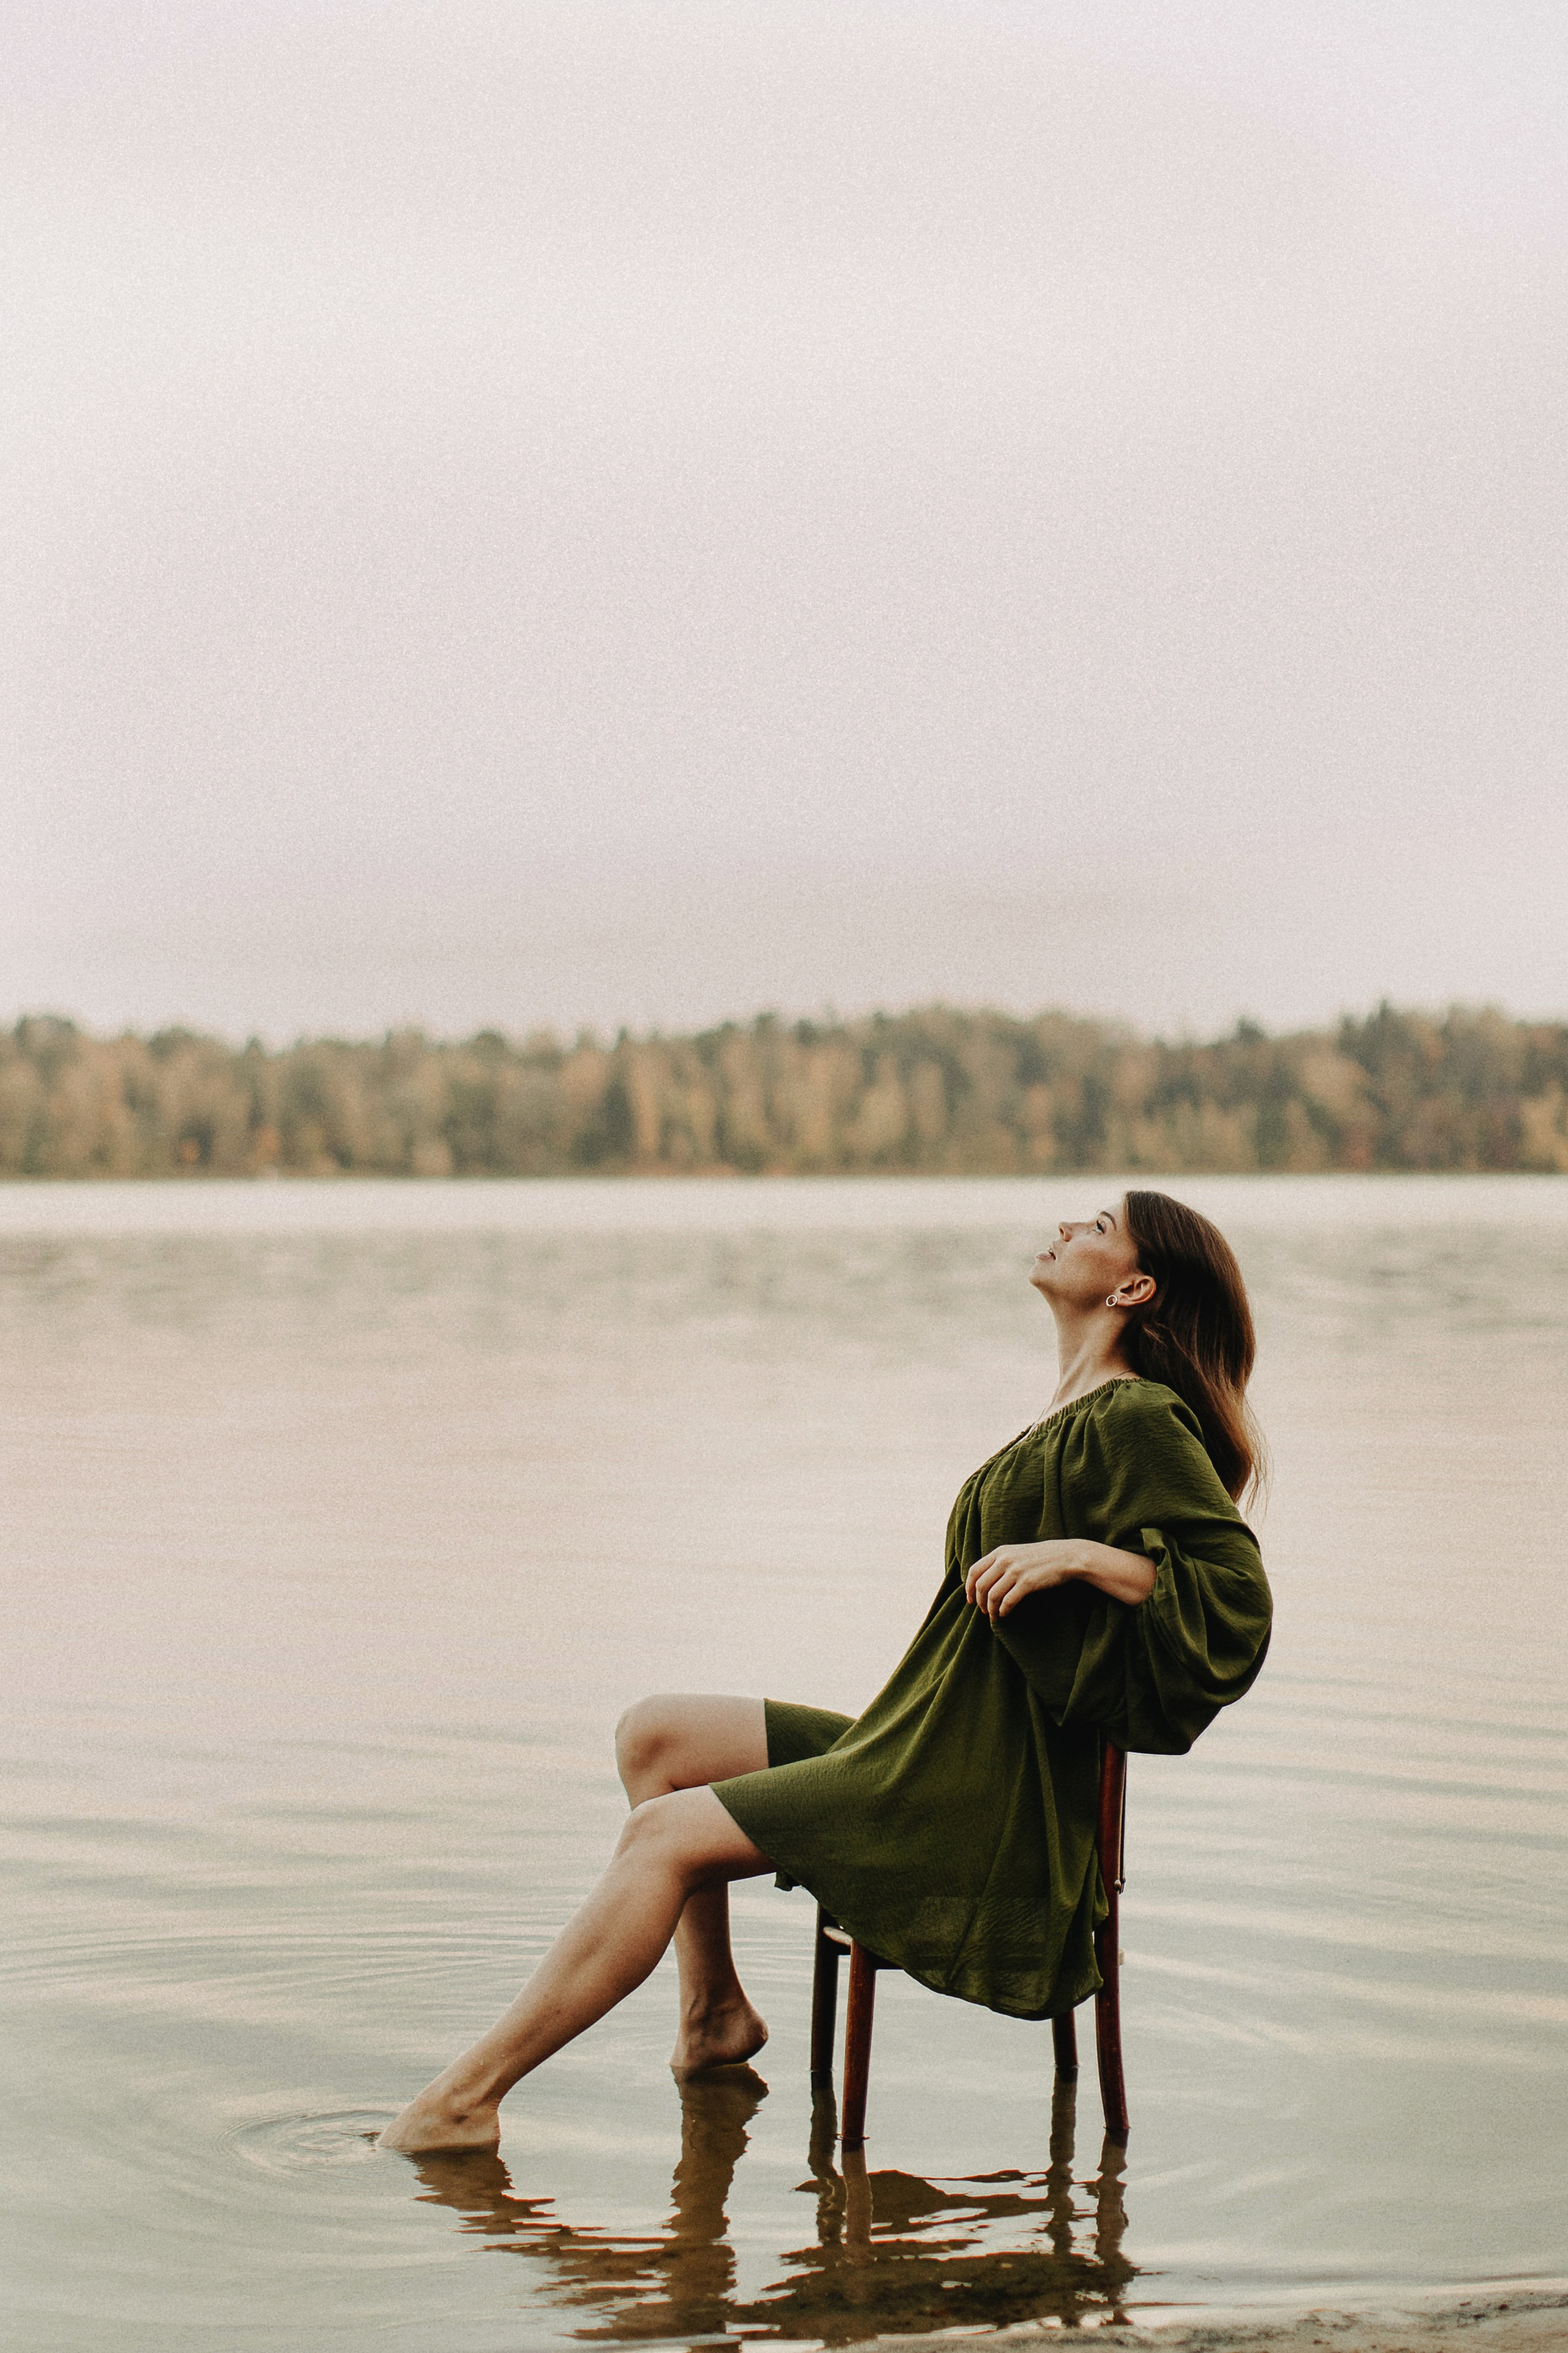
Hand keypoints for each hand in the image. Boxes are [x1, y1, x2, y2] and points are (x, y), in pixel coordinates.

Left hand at [965, 1540, 1085, 1622]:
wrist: (1067, 1556)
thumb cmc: (1042, 1557)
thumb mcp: (1017, 1552)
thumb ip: (1001, 1562)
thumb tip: (986, 1580)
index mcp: (1000, 1552)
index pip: (974, 1571)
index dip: (968, 1587)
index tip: (970, 1600)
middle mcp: (1005, 1560)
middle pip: (980, 1585)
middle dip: (979, 1601)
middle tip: (983, 1611)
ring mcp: (1016, 1571)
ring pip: (992, 1595)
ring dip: (990, 1609)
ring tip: (994, 1615)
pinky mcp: (1027, 1582)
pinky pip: (1008, 1601)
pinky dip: (1003, 1610)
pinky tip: (1005, 1614)